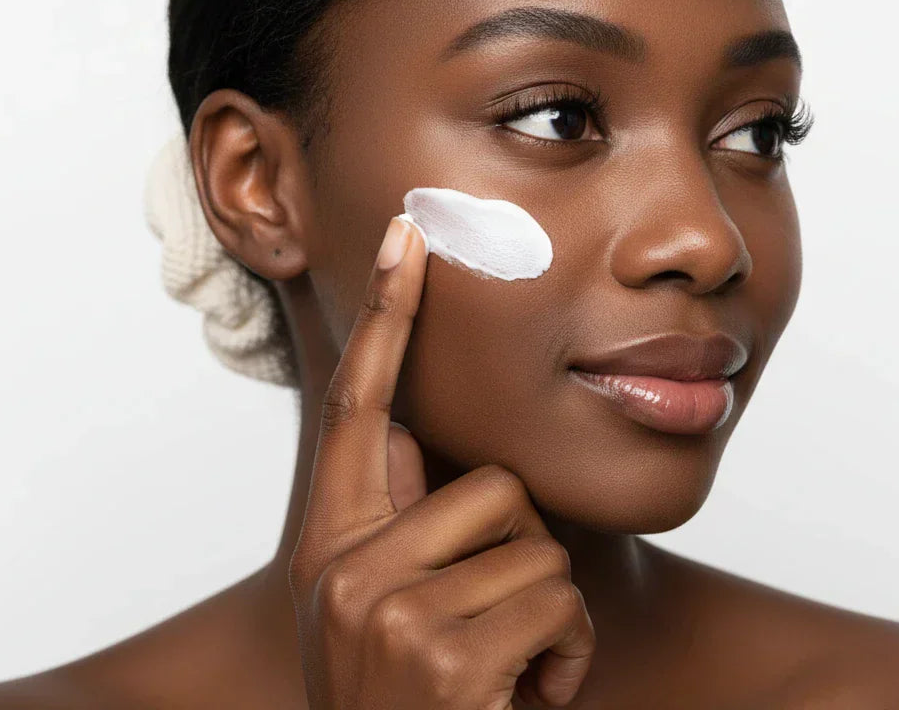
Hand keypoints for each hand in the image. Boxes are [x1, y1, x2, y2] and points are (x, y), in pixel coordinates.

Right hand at [287, 215, 595, 708]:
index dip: (387, 315)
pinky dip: (566, 659)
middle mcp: (342, 567)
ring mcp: (385, 612)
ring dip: (547, 614)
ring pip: (536, 543)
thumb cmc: (428, 703)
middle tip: (488, 633)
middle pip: (493, 484)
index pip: (362, 405)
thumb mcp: (400, 612)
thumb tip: (426, 437)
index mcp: (332, 545)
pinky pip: (559, 603)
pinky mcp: (442, 654)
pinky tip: (523, 703)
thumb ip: (409, 525)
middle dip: (520, 559)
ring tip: (504, 673)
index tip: (410, 234)